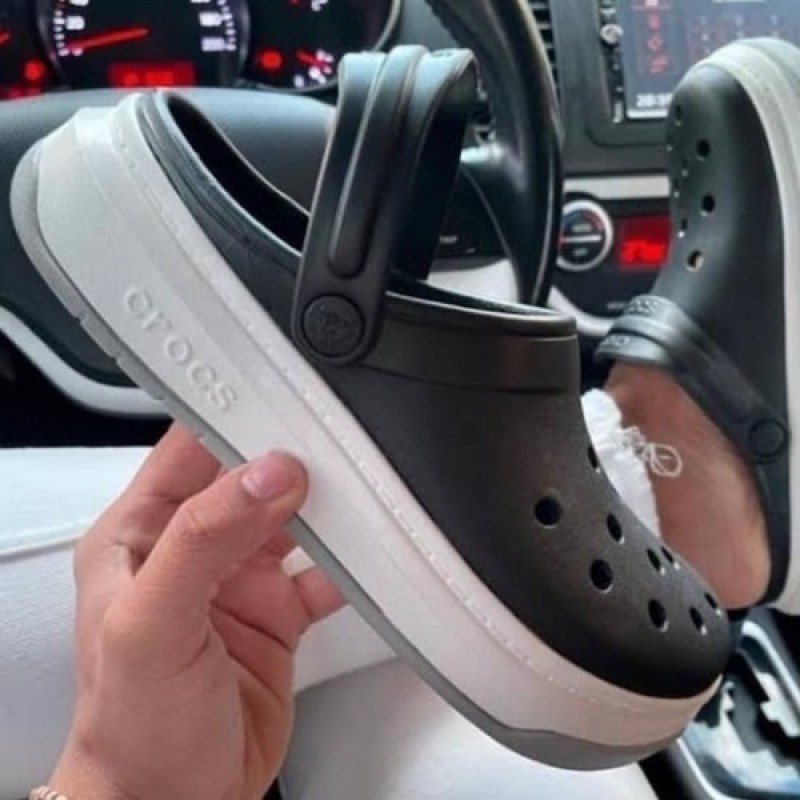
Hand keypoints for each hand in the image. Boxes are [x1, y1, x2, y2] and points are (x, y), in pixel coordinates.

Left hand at [50, 426, 343, 799]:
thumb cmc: (132, 729)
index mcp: (142, 535)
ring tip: (363, 486)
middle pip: (251, 478)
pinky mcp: (279, 612)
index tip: (280, 400)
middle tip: (336, 439)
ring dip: (327, 505)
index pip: (187, 451)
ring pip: (294, 518)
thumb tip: (264, 474)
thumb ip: (204, 539)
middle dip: (292, 456)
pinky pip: (326, 571)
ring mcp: (240, 580)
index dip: (232, 420)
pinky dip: (353, 560)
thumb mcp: (152, 625)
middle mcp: (193, 550)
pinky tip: (373, 554)